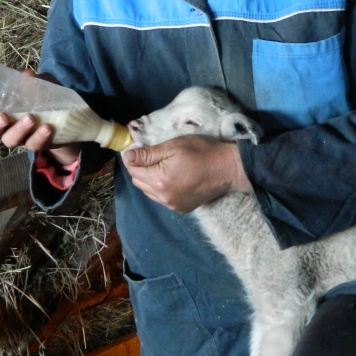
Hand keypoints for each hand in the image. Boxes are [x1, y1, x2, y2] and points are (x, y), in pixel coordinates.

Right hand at [0, 70, 81, 166]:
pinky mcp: (36, 144)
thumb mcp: (41, 85)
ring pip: (10, 140)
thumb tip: (27, 75)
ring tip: (31, 118)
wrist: (69, 120)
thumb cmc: (45, 98)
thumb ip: (33, 81)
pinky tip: (47, 128)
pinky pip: (34, 144)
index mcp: (0, 109)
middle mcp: (5, 126)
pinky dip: (39, 137)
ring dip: (19, 130)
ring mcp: (20, 137)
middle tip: (3, 116)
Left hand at [122, 135, 251, 212]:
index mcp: (158, 180)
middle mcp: (163, 197)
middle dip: (140, 168)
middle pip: (139, 181)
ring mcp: (172, 205)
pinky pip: (162, 199)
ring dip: (149, 180)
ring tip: (161, 166)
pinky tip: (171, 178)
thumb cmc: (202, 152)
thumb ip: (148, 153)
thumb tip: (127, 156)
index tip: (137, 148)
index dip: (132, 157)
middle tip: (150, 155)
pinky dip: (161, 189)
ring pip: (149, 192)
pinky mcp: (182, 209)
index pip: (133, 169)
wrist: (228, 169)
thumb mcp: (174, 146)